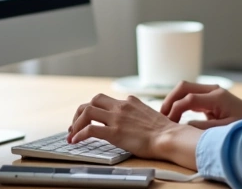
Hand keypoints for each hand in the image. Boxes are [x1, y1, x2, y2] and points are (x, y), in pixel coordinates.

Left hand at [67, 93, 200, 167]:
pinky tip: (76, 141)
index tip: (89, 119)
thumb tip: (135, 118)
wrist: (169, 137)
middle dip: (81, 111)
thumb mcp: (149, 114)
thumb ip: (138, 112)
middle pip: (93, 100)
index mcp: (130, 102)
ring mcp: (117, 118)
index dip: (94, 109)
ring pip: (87, 111)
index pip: (107, 100)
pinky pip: (90, 130)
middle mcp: (121, 106)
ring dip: (76, 122)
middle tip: (76, 124)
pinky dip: (79, 134)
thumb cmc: (164, 131)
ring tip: (72, 134)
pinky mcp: (114, 132)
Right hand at [160, 81, 241, 128]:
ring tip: (165, 116)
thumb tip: (184, 127)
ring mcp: (211, 91)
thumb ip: (204, 128)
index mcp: (217, 97)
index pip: (188, 98)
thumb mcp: (225, 130)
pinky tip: (175, 115)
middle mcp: (213, 90)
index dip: (176, 109)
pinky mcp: (210, 97)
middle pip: (183, 86)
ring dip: (173, 100)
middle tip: (161, 116)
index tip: (169, 122)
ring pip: (185, 88)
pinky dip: (180, 102)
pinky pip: (190, 95)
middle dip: (170, 100)